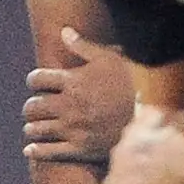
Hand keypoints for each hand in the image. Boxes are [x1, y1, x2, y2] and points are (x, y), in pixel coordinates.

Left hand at [23, 28, 132, 166]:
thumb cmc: (133, 83)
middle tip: (35, 107)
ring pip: (36, 129)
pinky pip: (48, 152)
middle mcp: (68, 105)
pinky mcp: (80, 149)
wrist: (153, 117)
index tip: (37, 83)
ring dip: (32, 127)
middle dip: (31, 106)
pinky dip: (36, 150)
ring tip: (34, 126)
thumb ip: (83, 46)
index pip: (37, 79)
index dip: (34, 80)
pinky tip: (31, 148)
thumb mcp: (110, 58)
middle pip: (33, 106)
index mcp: (73, 81)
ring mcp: (73, 129)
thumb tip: (64, 30)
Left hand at [100, 105, 183, 183]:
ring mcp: (118, 176)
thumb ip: (153, 115)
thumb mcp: (169, 113)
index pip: (124, 146)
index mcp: (128, 133)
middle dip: (127, 171)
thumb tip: (145, 113)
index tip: (147, 160)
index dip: (135, 155)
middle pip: (116, 165)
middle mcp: (118, 152)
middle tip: (146, 178)